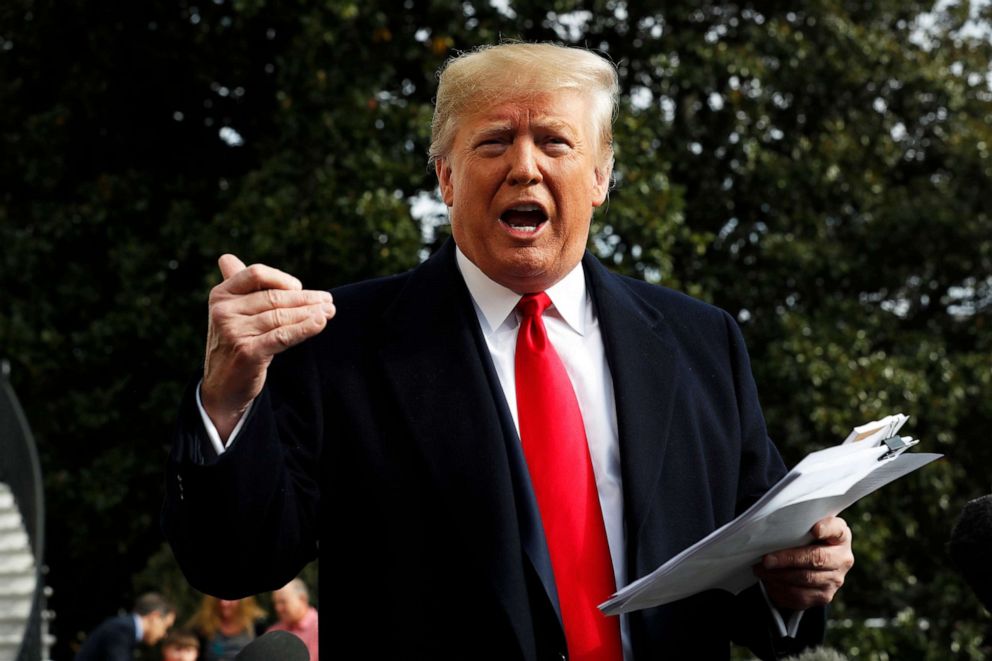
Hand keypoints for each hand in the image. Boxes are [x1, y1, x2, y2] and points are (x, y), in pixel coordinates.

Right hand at [201, 254, 334, 441]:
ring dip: (310, 313)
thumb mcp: (229, 313)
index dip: (281, 278)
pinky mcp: (247, 352)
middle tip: (329, 300)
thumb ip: (234, 287)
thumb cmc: (233, 342)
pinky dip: (305, 328)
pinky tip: (321, 323)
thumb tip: (226, 258)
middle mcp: (223, 312)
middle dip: (306, 299)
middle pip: (274, 297)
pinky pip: (283, 336)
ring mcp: (233, 332)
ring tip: (330, 311)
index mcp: (220, 295)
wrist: (223, 385)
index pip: (256, 274)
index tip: (299, 288)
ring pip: (281, 317)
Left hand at [753, 515, 853, 610]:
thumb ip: (800, 523)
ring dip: (779, 576)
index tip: (814, 530)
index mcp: (841, 536)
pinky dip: (780, 589)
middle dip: (787, 559)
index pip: (836, 530)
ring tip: (761, 570)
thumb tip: (776, 527)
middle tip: (766, 560)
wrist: (814, 561)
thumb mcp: (808, 526)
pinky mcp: (824, 597)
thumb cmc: (807, 538)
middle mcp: (843, 559)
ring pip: (805, 580)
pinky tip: (769, 581)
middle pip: (816, 559)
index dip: (826, 529)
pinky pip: (800, 596)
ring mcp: (836, 580)